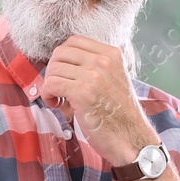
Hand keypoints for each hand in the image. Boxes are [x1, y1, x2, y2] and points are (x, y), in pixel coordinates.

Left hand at [39, 36, 155, 166]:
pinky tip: (58, 105)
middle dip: (53, 71)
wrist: (132, 139)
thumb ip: (94, 66)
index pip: (74, 41)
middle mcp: (104, 61)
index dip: (63, 58)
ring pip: (53, 68)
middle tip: (59, 88)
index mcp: (112, 54)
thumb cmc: (118, 113)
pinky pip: (50, 84)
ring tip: (60, 99)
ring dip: (50, 85)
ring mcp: (93, 76)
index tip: (65, 74)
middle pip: (60, 53)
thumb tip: (60, 61)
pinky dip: (48, 95)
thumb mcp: (113, 79)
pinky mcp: (82, 93)